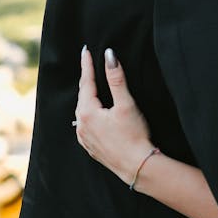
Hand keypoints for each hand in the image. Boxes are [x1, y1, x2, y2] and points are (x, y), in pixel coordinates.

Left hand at [75, 48, 152, 185]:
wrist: (137, 166)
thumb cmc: (134, 135)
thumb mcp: (126, 104)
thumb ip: (116, 78)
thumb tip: (109, 55)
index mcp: (87, 112)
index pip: (86, 82)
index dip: (87, 65)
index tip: (85, 51)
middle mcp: (80, 125)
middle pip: (83, 96)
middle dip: (86, 80)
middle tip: (88, 65)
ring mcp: (84, 138)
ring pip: (83, 111)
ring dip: (87, 97)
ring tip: (90, 86)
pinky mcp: (91, 147)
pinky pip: (85, 125)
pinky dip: (88, 114)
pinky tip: (94, 114)